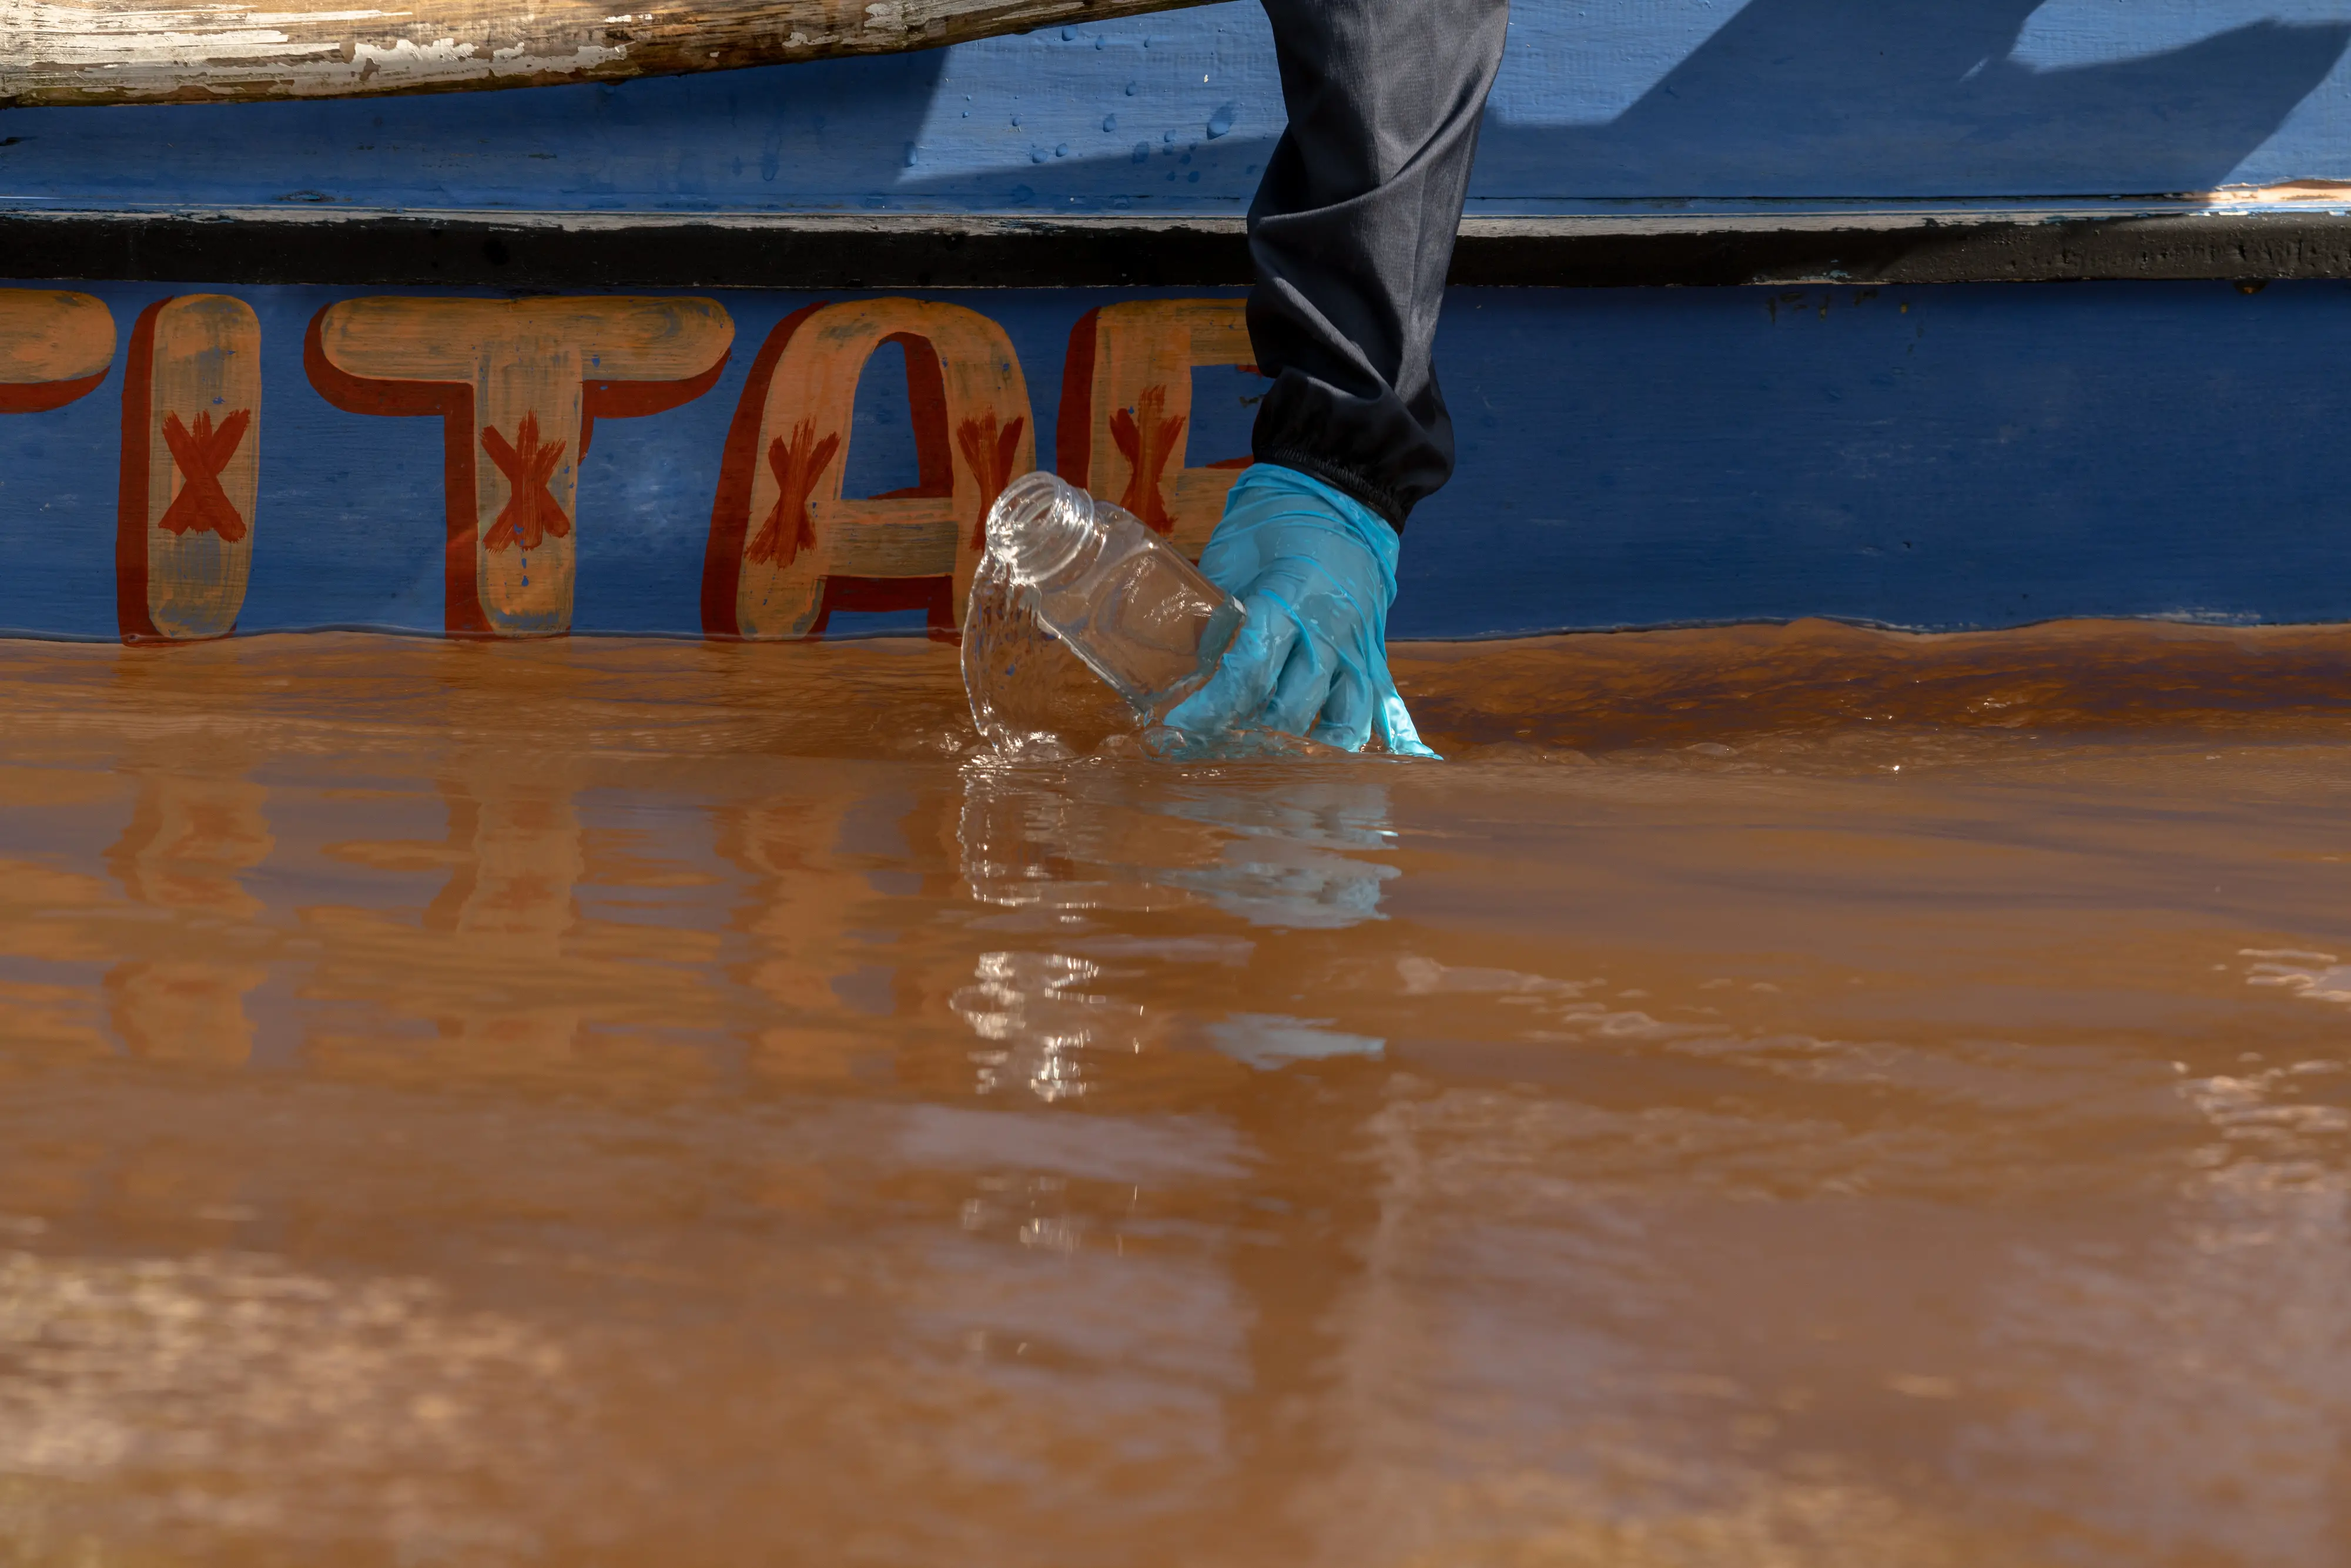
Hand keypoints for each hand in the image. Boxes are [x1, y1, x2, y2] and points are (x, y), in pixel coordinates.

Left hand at [1164, 464, 1436, 755]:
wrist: (1343, 489)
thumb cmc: (1278, 518)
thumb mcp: (1231, 556)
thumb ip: (1214, 613)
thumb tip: (1187, 666)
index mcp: (1289, 599)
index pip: (1249, 671)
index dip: (1211, 708)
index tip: (1176, 728)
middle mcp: (1330, 632)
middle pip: (1288, 709)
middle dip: (1244, 736)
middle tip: (1206, 746)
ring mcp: (1359, 647)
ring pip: (1340, 722)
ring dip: (1301, 750)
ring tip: (1264, 762)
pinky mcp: (1375, 654)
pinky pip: (1382, 708)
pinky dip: (1379, 741)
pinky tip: (1369, 769)